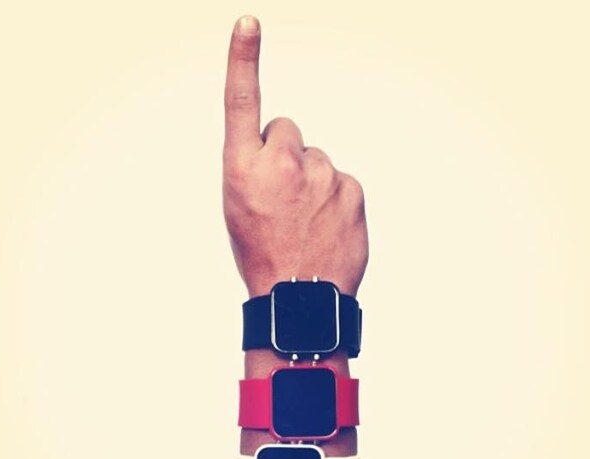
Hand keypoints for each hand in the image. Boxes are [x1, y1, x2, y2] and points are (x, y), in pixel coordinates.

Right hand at [222, 15, 368, 297]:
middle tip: (284, 198)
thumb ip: (255, 169)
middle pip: (288, 130)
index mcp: (242, 170)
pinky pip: (341, 180)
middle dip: (286, 155)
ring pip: (316, 159)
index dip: (243, 60)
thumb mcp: (238, 209)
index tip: (248, 24)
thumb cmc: (262, 256)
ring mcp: (320, 175)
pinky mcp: (351, 189)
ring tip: (305, 220)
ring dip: (312, 181)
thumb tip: (287, 151)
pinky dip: (335, 198)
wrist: (299, 300)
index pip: (242, 103)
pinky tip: (326, 226)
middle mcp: (281, 163)